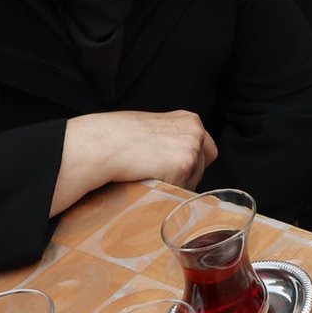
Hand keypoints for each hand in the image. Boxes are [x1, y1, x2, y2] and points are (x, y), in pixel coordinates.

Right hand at [54, 109, 217, 214]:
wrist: (105, 143)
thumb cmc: (120, 135)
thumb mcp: (154, 127)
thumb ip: (172, 138)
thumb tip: (175, 156)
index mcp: (189, 120)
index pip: (206, 148)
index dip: (193, 162)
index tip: (176, 169)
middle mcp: (196, 132)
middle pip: (203, 165)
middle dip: (187, 175)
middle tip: (162, 176)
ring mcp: (192, 149)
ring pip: (194, 179)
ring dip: (177, 184)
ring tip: (152, 176)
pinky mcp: (184, 166)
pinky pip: (182, 190)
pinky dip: (168, 192)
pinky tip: (151, 181)